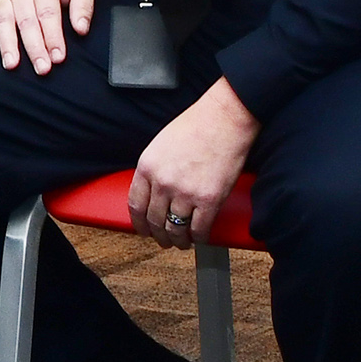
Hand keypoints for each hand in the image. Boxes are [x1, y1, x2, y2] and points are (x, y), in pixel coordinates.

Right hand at [0, 0, 94, 74]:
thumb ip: (83, 5)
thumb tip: (81, 28)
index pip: (47, 12)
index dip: (53, 36)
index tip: (58, 56)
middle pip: (26, 20)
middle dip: (34, 47)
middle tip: (42, 67)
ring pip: (4, 20)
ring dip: (7, 44)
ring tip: (12, 64)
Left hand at [130, 80, 258, 247]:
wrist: (225, 119)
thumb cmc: (196, 126)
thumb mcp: (160, 144)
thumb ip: (154, 169)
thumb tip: (153, 193)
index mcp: (147, 167)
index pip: (135, 205)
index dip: (139, 224)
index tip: (144, 230)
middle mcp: (163, 182)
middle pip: (155, 221)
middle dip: (159, 236)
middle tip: (164, 240)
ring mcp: (185, 193)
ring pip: (176, 229)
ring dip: (178, 240)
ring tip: (182, 242)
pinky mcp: (209, 200)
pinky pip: (199, 229)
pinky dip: (198, 238)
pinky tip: (199, 237)